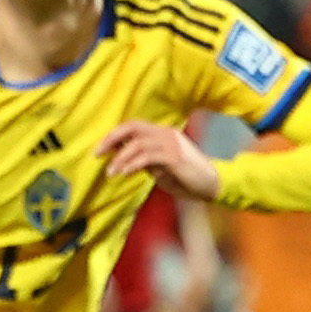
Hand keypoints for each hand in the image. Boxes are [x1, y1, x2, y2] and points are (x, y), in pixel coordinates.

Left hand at [96, 120, 222, 200]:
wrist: (213, 184)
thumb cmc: (186, 178)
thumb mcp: (160, 168)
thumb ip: (145, 161)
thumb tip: (123, 159)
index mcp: (162, 133)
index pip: (133, 127)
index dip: (114, 135)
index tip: (100, 150)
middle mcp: (165, 133)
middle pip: (133, 128)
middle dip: (112, 139)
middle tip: (97, 154)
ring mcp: (171, 143)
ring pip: (138, 144)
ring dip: (120, 158)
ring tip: (110, 172)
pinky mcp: (175, 157)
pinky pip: (148, 157)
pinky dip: (133, 164)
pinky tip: (124, 173)